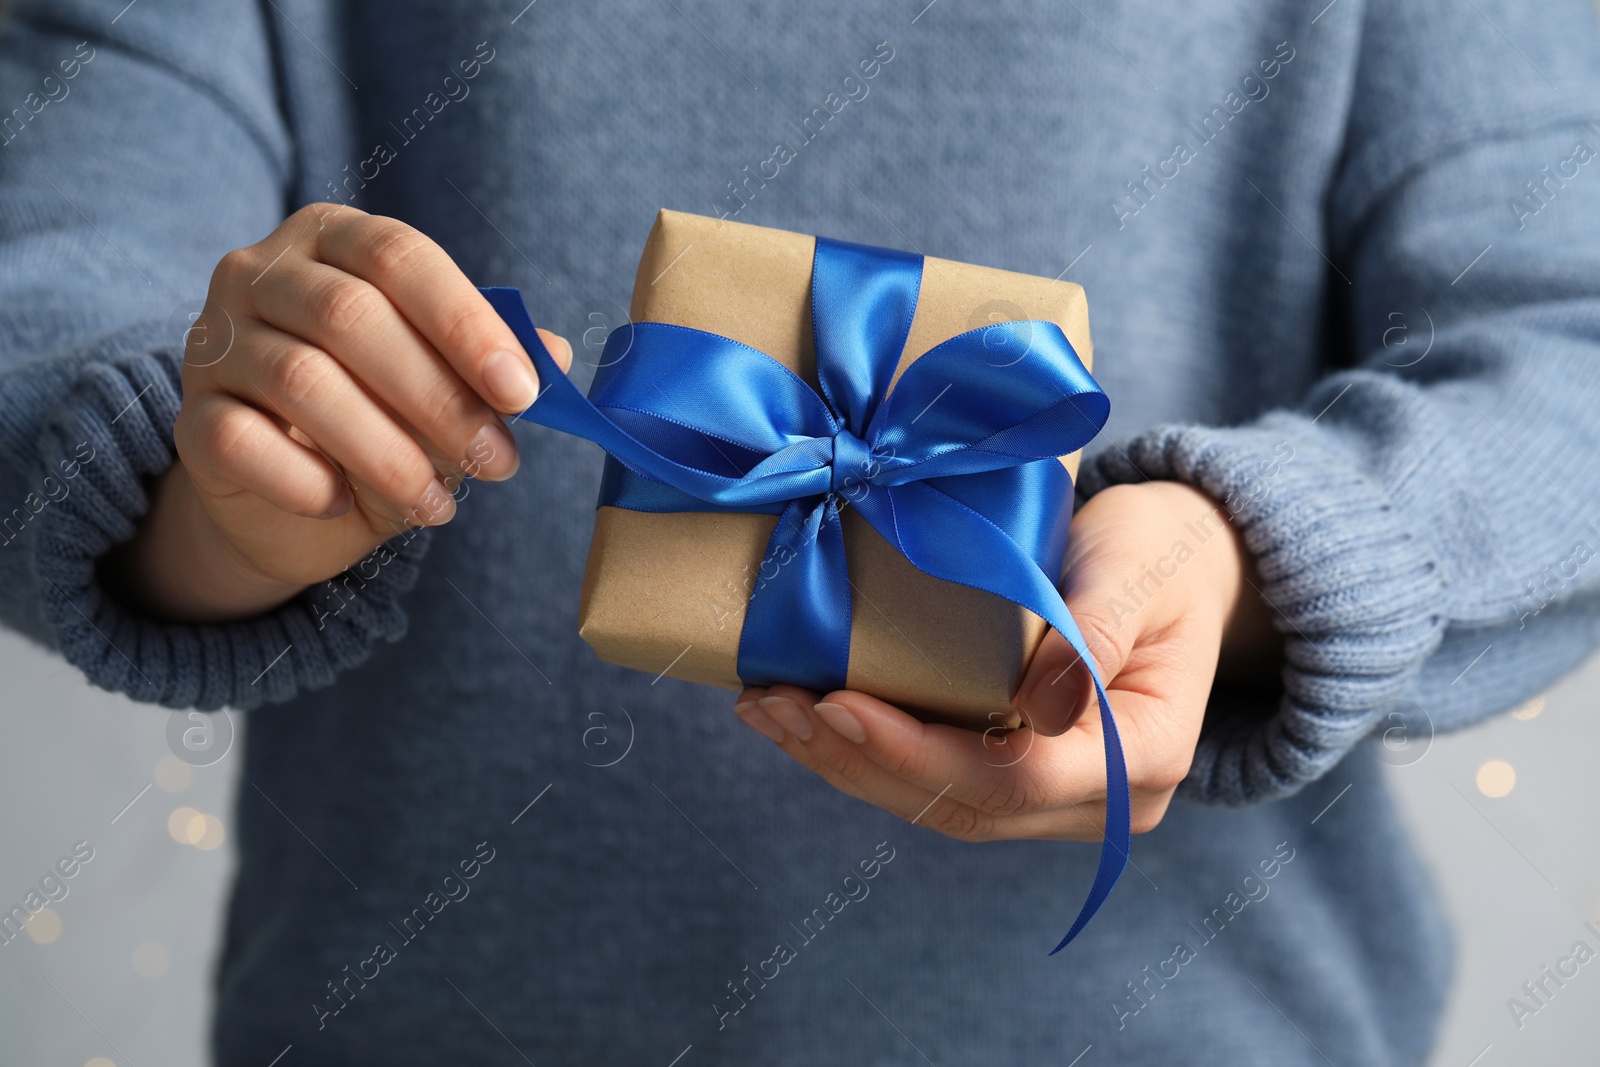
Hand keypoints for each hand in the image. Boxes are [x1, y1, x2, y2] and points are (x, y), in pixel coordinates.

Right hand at [102, 203, 571, 622]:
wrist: (290, 497)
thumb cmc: (381, 417)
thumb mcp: (444, 385)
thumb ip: (490, 365)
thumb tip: (554, 356)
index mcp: (332, 239)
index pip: (399, 257)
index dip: (465, 323)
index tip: (523, 392)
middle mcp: (260, 274)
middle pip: (352, 317)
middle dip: (440, 399)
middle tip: (497, 463)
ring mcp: (214, 342)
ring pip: (304, 382)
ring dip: (389, 453)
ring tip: (439, 505)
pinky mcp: (190, 418)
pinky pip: (243, 441)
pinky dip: (306, 481)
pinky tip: (344, 505)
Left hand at [732, 481, 1279, 839]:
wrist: (1178, 564)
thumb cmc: (1160, 552)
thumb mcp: (1139, 567)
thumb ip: (1098, 633)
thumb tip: (1043, 709)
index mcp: (1145, 753)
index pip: (1017, 776)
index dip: (920, 750)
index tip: (838, 703)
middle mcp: (1105, 801)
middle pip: (965, 805)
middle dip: (858, 760)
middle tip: (774, 706)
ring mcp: (1060, 801)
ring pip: (938, 805)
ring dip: (846, 763)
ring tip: (769, 710)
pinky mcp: (1020, 781)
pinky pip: (935, 782)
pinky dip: (865, 753)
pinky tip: (803, 715)